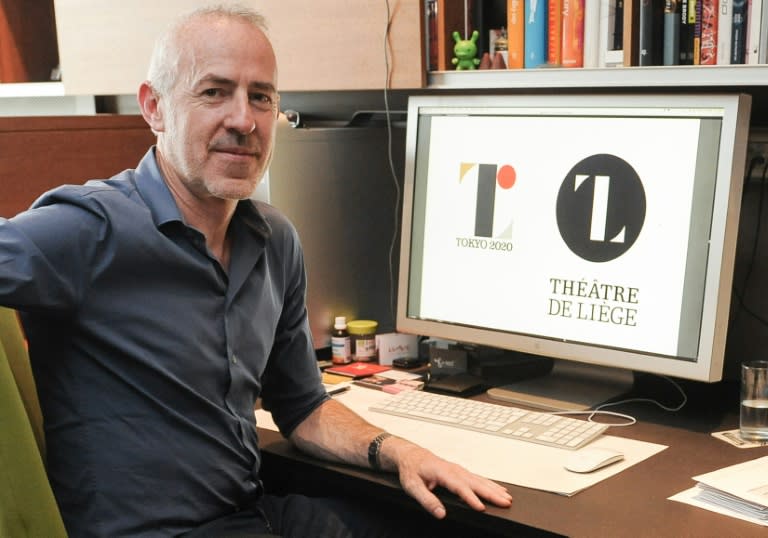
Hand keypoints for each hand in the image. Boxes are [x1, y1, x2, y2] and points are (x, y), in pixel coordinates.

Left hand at [384, 438, 512, 517]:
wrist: (410, 455)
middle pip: (475, 482)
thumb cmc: (411, 469)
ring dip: (494, 489)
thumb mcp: (412, 486)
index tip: (481, 507)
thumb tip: (440, 513)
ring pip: (480, 480)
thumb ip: (426, 500)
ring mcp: (458, 469)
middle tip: (505, 502)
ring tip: (507, 498)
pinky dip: (490, 484)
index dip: (470, 497)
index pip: (459, 487)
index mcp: (442, 472)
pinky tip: (498, 489)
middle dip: (491, 493)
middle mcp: (453, 469)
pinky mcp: (460, 472)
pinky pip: (478, 478)